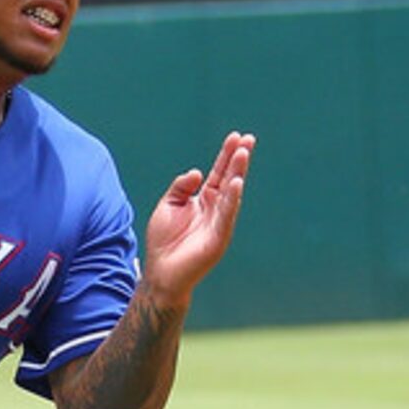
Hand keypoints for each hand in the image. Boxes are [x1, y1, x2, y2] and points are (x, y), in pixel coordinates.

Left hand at [141, 130, 252, 302]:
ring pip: (231, 193)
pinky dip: (231, 198)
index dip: (226, 155)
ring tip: (242, 154)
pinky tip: (236, 182)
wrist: (161, 271)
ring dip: (237, 173)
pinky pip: (227, 214)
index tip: (236, 136)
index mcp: (203, 200)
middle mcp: (215, 208)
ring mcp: (220, 221)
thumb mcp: (168, 206)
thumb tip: (197, 171)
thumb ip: (181, 187)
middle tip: (247, 139)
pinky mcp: (219, 236)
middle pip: (229, 178)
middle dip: (238, 159)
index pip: (218, 173)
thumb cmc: (164, 240)